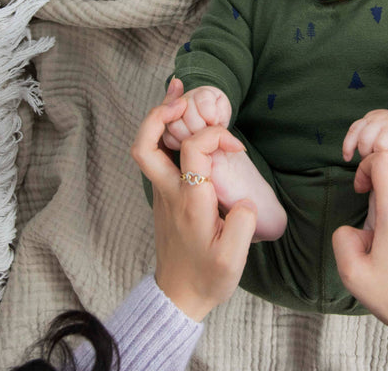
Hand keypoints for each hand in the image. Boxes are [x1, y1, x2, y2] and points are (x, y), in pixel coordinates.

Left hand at [131, 79, 255, 320]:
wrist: (179, 296)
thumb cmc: (207, 277)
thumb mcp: (233, 259)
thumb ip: (241, 224)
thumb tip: (241, 198)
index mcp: (189, 202)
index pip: (193, 151)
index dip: (215, 137)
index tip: (236, 148)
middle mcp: (170, 193)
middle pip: (146, 144)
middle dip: (160, 113)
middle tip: (183, 97)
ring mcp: (163, 193)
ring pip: (147, 147)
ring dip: (159, 117)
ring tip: (178, 91)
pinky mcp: (165, 196)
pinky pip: (158, 156)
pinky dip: (166, 133)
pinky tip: (181, 120)